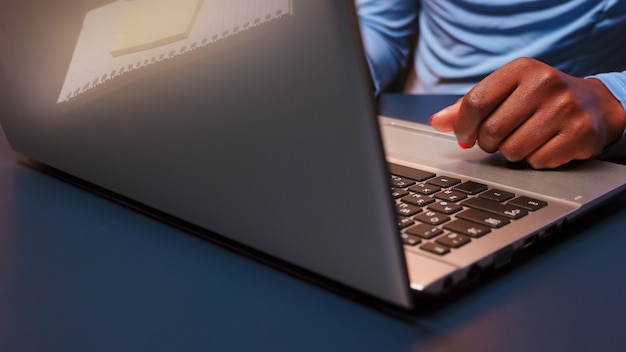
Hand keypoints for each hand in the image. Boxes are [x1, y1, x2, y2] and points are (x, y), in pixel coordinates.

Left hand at [429, 57, 625, 168]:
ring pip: (512, 150)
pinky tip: (545, 145)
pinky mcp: (579, 134)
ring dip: (511, 153)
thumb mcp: (506, 92)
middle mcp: (545, 83)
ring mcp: (564, 109)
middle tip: (499, 138)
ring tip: (524, 139)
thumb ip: (469, 106)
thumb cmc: (539, 99)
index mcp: (521, 69)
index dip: (463, 126)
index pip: (475, 102)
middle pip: (491, 131)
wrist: (595, 105)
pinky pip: (536, 162)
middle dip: (488, 142)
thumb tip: (437, 121)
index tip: (464, 136)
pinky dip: (535, 160)